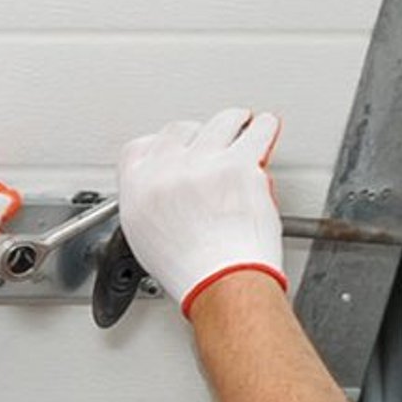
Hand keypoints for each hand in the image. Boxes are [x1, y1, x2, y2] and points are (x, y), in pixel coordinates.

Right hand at [117, 109, 285, 315]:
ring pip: (222, 121)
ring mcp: (202, 163)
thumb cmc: (189, 269)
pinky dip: (264, 129)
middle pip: (182, 129)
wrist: (220, 280)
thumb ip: (149, 201)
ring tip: (244, 132)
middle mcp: (166, 169)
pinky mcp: (238, 164)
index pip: (142, 146)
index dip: (165, 145)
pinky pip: (258, 129)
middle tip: (215, 144)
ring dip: (235, 126)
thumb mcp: (145, 236)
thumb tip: (165, 185)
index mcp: (137, 187)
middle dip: (201, 136)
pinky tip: (264, 132)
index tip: (180, 148)